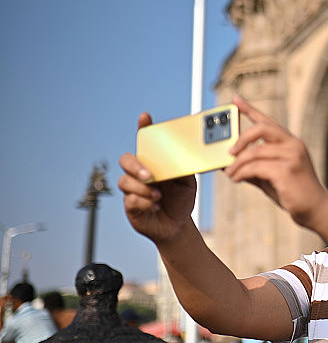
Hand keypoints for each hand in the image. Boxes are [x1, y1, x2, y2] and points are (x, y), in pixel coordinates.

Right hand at [118, 112, 196, 243]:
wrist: (178, 224)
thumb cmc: (181, 199)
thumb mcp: (188, 182)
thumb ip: (184, 169)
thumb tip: (183, 158)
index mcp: (154, 164)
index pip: (145, 142)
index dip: (143, 128)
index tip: (145, 117)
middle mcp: (140, 173)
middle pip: (126, 160)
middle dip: (136, 166)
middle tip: (149, 176)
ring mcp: (133, 189)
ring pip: (125, 181)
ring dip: (142, 189)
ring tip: (158, 196)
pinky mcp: (130, 205)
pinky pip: (129, 200)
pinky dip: (143, 202)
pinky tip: (154, 206)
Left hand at [225, 96, 327, 226]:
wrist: (317, 210)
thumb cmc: (294, 193)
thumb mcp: (271, 176)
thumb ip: (254, 167)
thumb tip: (229, 163)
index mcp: (291, 142)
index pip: (267, 121)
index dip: (250, 109)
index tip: (235, 100)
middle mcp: (293, 144)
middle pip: (261, 128)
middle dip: (240, 138)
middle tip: (228, 151)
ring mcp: (292, 156)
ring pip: (255, 151)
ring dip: (237, 163)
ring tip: (229, 173)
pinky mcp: (287, 171)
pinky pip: (256, 167)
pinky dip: (242, 173)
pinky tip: (236, 179)